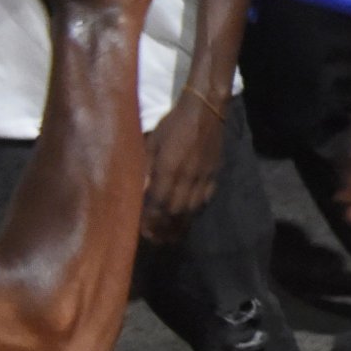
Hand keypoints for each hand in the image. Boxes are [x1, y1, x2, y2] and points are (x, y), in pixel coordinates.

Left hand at [142, 89, 222, 243]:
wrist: (206, 110)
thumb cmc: (173, 124)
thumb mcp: (151, 142)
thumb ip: (144, 168)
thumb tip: (136, 191)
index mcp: (169, 169)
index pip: (157, 203)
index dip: (149, 221)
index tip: (141, 232)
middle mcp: (187, 177)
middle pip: (175, 212)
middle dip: (164, 228)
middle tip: (154, 240)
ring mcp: (203, 177)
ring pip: (191, 209)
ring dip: (180, 225)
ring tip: (170, 237)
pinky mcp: (214, 174)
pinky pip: (205, 199)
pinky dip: (195, 212)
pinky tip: (188, 217)